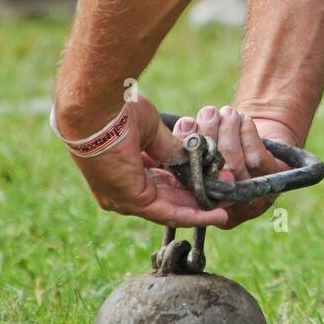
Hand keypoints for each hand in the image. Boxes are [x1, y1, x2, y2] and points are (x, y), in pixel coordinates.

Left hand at [62, 95, 227, 226]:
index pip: (159, 182)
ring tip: (226, 209)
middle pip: (167, 200)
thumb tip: (192, 158)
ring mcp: (123, 197)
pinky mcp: (131, 200)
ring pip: (170, 210)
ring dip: (200, 210)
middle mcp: (121, 188)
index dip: (187, 182)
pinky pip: (168, 213)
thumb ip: (170, 148)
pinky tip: (215, 214)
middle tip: (224, 195)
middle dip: (197, 199)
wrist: (98, 109)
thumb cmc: (118, 112)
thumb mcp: (153, 130)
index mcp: (123, 169)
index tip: (210, 179)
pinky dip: (193, 215)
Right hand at [171, 105, 293, 228]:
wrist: (261, 145)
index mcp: (205, 201)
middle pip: (211, 172)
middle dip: (208, 137)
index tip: (187, 124)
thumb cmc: (224, 145)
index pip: (190, 180)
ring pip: (233, 163)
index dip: (188, 153)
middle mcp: (229, 205)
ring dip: (228, 131)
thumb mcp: (203, 148)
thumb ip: (189, 144)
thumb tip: (185, 126)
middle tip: (208, 113)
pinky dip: (247, 132)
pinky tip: (243, 119)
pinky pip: (255, 156)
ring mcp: (252, 195)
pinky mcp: (271, 179)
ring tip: (226, 112)